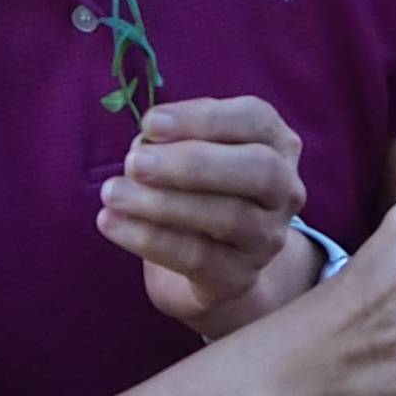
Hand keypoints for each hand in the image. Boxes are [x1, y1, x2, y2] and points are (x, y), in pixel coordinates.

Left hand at [99, 97, 309, 336]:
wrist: (212, 262)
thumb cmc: (198, 187)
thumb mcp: (190, 152)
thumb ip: (172, 141)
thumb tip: (144, 145)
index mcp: (277, 144)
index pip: (255, 119)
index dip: (203, 118)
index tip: (150, 123)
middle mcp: (285, 189)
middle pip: (258, 169)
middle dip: (192, 163)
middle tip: (134, 162)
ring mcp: (269, 237)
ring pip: (228, 216)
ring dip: (162, 203)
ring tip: (112, 193)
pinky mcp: (241, 276)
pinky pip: (197, 258)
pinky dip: (149, 239)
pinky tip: (110, 223)